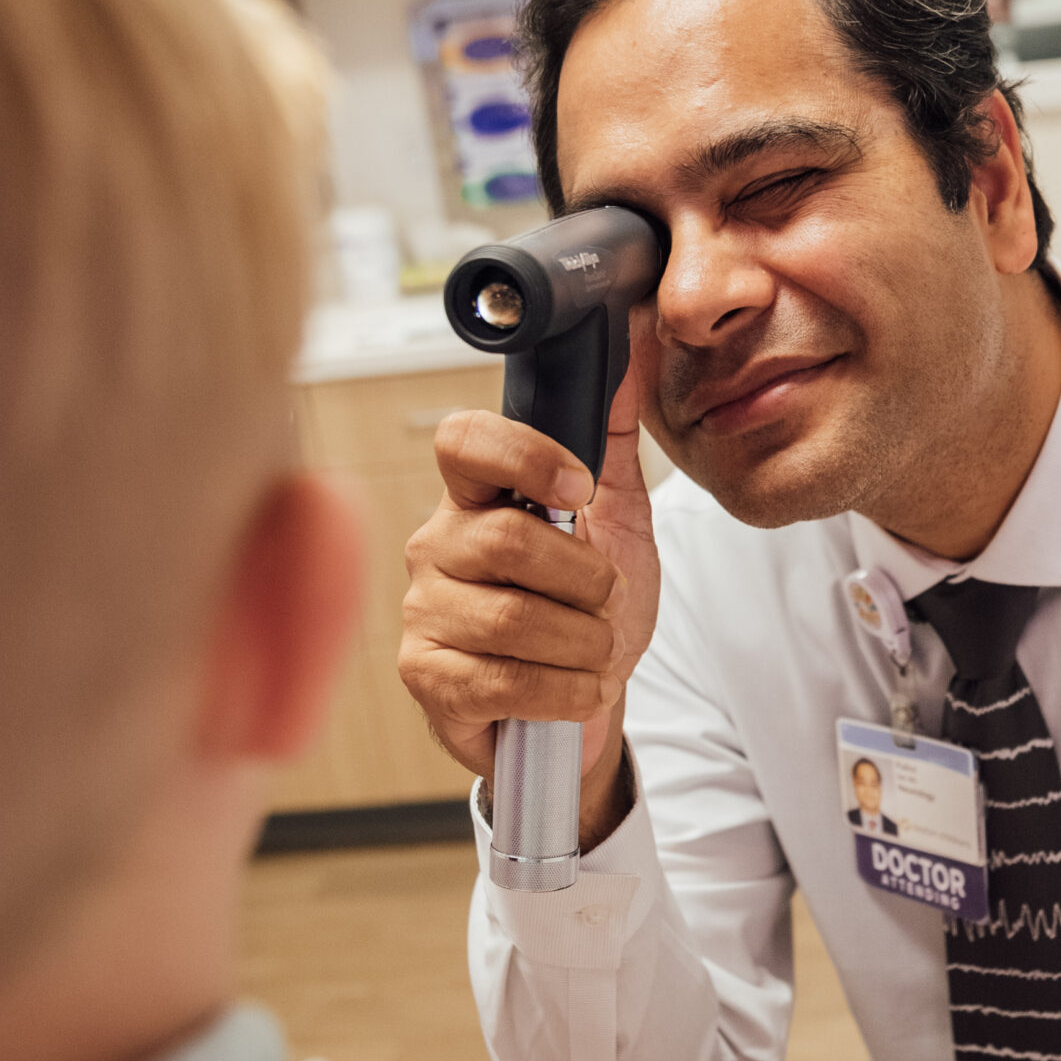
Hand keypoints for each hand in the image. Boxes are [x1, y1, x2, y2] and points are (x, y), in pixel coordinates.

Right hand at [400, 370, 658, 833]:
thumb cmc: (588, 613)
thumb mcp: (618, 521)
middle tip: (602, 601)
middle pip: (509, 540)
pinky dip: (566, 690)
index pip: (463, 442)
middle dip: (587, 579)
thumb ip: (615, 442)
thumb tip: (635, 346)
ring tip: (590, 650)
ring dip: (584, 642)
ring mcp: (424, 613)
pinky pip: (506, 680)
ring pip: (515, 618)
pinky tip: (571, 689)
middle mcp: (436, 546)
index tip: (578, 491)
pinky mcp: (428, 678)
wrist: (581, 713)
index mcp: (475, 496)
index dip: (524, 456)